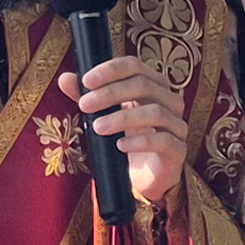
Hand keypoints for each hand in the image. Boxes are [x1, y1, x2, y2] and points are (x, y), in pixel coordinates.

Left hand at [64, 55, 188, 204]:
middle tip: (84, 105)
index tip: (86, 81)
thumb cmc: (125, 140)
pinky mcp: (178, 150)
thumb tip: (65, 78)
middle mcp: (169, 101)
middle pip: (144, 85)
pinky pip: (163, 140)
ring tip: (97, 127)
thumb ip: (87, 96)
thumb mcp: (103, 116)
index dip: (111, 70)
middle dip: (110, 93)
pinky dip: (139, 142)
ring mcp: (177, 125)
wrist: (141, 178)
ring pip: (155, 112)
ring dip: (122, 117)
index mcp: (152, 85)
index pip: (135, 66)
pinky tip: (120, 146)